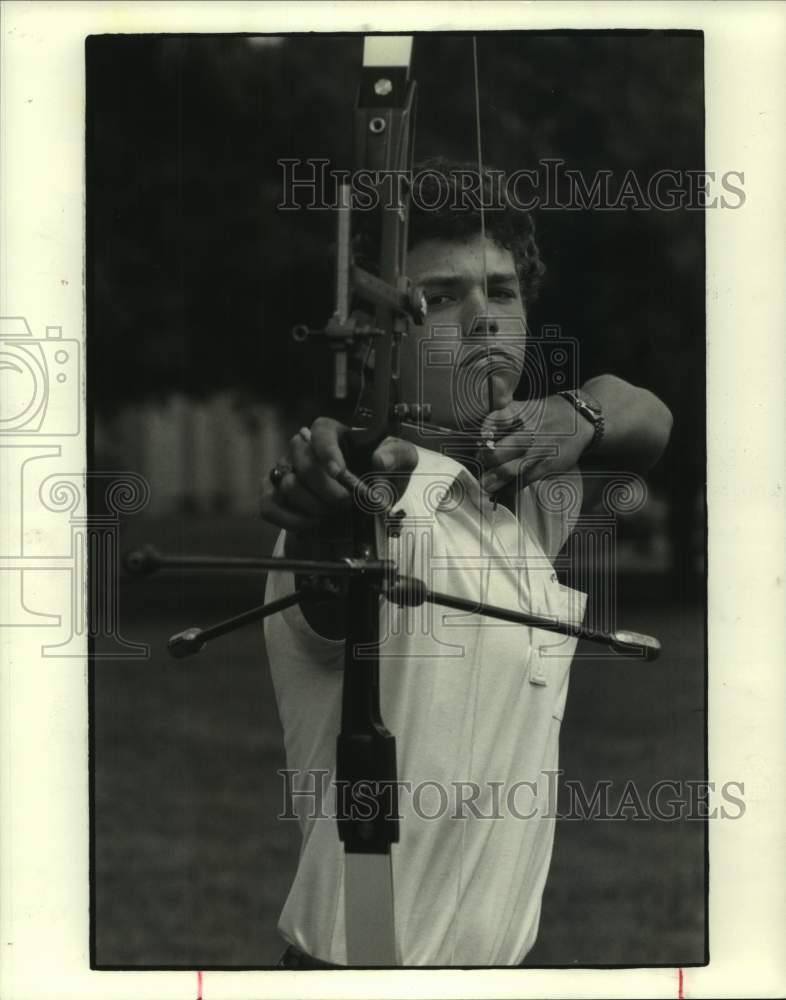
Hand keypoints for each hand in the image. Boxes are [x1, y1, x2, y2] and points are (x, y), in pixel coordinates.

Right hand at [259, 416, 418, 536]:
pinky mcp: (274, 496)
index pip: (320, 430)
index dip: (326, 450)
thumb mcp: (401, 464)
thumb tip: (380, 460)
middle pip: (302, 461)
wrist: (364, 511)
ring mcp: (285, 471)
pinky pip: (269, 506)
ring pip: (288, 485)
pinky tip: (314, 524)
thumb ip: (398, 455)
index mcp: (333, 434)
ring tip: (333, 514)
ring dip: (314, 506)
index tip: (339, 472)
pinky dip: (292, 520)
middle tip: (346, 503)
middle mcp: (303, 449)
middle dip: (326, 488)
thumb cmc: (380, 478)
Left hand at [477, 396, 593, 493]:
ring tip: (486, 484)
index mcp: (522, 413)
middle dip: (487, 458)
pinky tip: (503, 490)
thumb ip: (504, 416)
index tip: (480, 438)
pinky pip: (527, 479)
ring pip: (512, 468)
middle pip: (503, 449)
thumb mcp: (527, 406)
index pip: (498, 420)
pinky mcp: (548, 465)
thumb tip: (482, 433)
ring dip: (496, 478)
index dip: (485, 430)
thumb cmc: (547, 413)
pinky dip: (513, 486)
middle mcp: (530, 431)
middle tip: (481, 461)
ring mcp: (539, 450)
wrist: (581, 420)